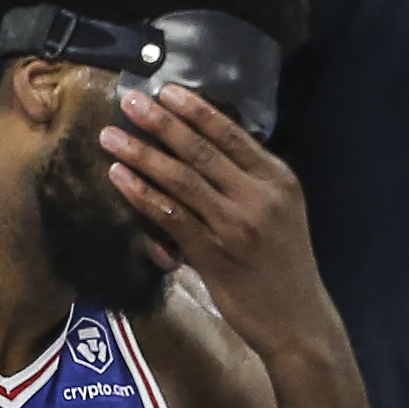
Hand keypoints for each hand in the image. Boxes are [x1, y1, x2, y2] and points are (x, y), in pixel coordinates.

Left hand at [100, 81, 336, 352]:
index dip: (196, 110)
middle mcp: (258, 196)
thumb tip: (203, 146)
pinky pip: (169, 216)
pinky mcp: (213, 254)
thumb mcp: (281, 210)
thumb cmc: (284, 263)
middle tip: (130, 100)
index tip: (167, 89)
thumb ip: (249, 180)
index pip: (232, 134)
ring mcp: (234, 225)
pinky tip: (120, 177)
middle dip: (161, 122)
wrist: (297, 318)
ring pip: (180, 179)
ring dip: (141, 153)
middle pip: (201, 150)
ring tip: (111, 135)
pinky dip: (142, 193)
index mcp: (278, 179)